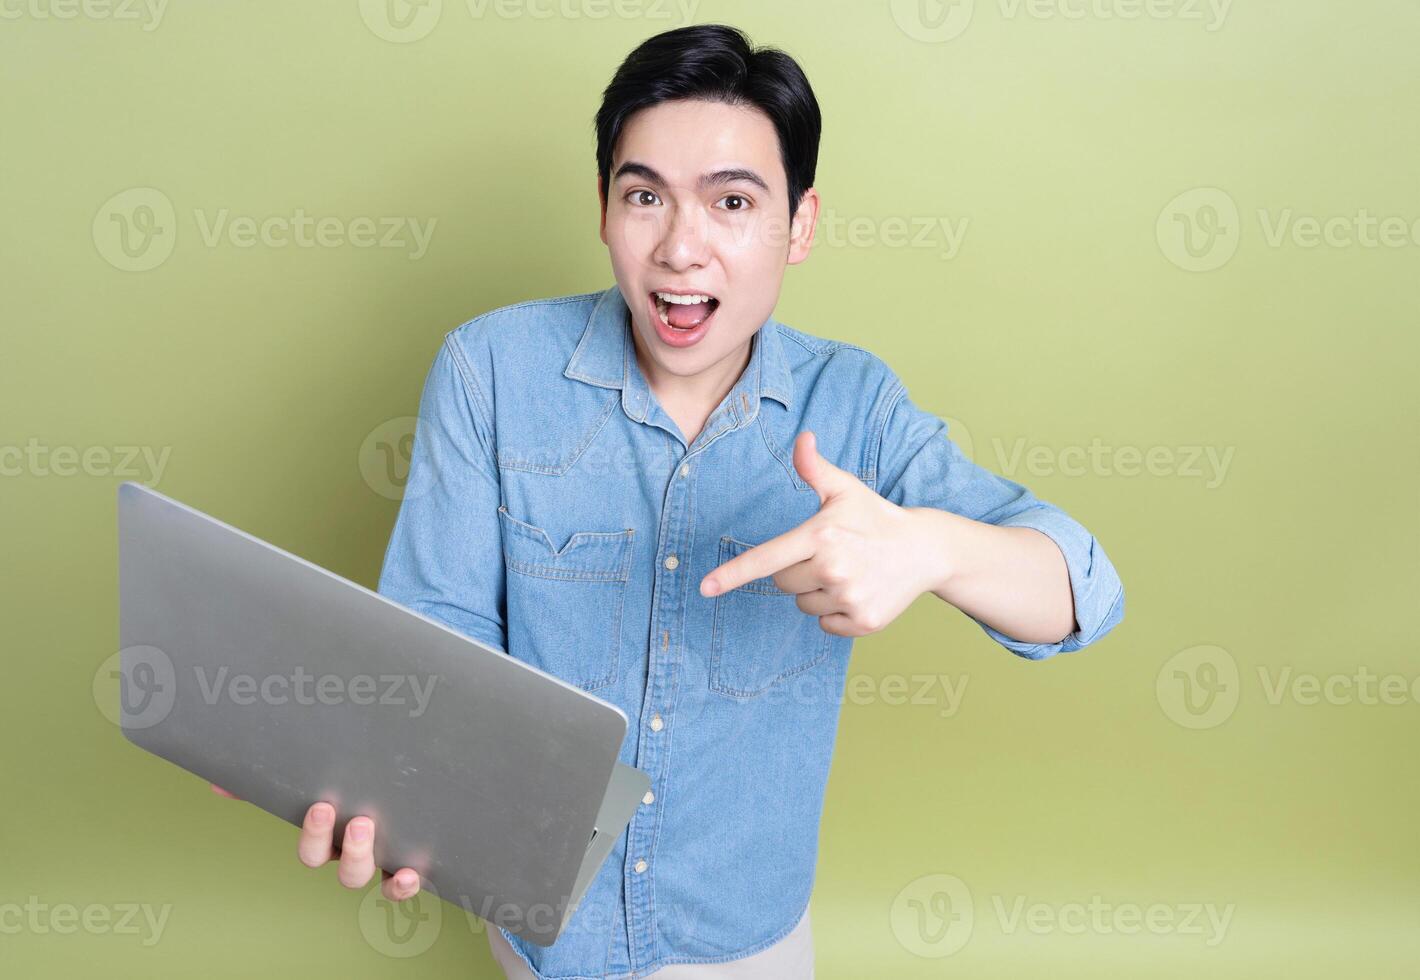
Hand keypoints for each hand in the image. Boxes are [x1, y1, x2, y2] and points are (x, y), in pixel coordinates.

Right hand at [210, 784, 421, 901]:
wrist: (400, 774)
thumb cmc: (350, 778)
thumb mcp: (317, 774)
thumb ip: (272, 780)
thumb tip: (219, 786)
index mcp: (332, 839)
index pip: (315, 852)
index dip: (316, 836)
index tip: (322, 806)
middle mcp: (353, 854)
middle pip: (345, 870)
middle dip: (350, 849)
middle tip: (358, 820)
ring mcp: (380, 859)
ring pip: (368, 876)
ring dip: (367, 861)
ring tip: (372, 830)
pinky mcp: (407, 859)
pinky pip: (402, 884)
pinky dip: (404, 884)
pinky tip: (411, 873)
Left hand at [699, 430, 941, 636]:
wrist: (924, 550)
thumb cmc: (875, 517)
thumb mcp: (845, 489)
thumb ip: (815, 469)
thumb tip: (802, 437)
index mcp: (821, 534)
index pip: (767, 558)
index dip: (732, 574)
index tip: (705, 588)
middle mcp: (833, 568)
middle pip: (782, 582)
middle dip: (796, 570)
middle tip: (829, 554)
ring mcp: (849, 597)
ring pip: (802, 604)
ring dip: (816, 591)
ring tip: (848, 572)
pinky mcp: (863, 622)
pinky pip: (824, 624)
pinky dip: (835, 612)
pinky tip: (858, 591)